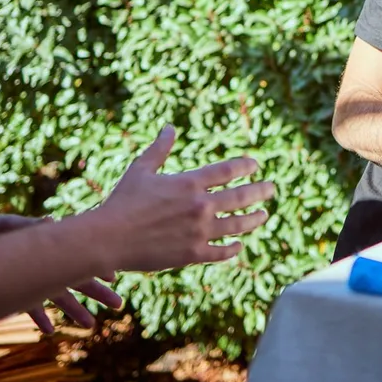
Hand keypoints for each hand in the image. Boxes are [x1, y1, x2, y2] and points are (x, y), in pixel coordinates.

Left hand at [0, 210, 122, 332]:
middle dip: (97, 292)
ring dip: (74, 311)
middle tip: (118, 305)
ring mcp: (32, 279)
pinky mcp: (15, 291)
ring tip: (90, 325)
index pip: (79, 256)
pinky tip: (50, 331)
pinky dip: (40, 319)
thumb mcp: (9, 226)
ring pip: (59, 297)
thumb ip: (29, 228)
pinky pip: (31, 307)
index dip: (97, 266)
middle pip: (76, 280)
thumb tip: (49, 221)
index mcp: (50, 245)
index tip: (113, 275)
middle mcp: (46, 264)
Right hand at [91, 125, 274, 272]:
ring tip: (264, 216)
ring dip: (254, 220)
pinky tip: (239, 246)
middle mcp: (200, 206)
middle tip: (272, 189)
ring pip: (237, 225)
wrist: (109, 238)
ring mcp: (199, 232)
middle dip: (260, 192)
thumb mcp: (140, 170)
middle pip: (241, 197)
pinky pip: (221, 252)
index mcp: (189, 183)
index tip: (255, 165)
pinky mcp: (193, 254)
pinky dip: (233, 248)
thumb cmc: (122, 201)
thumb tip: (169, 127)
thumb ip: (159, 149)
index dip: (246, 166)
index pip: (228, 170)